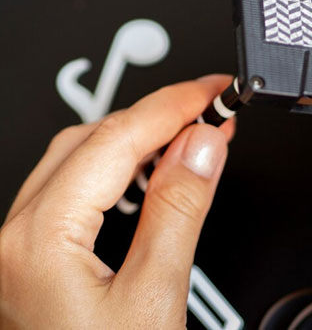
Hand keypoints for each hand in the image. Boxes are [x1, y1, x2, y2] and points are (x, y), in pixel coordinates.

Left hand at [0, 75, 234, 327]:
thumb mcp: (156, 296)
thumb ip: (179, 210)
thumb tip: (202, 146)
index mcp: (39, 239)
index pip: (117, 140)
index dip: (175, 105)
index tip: (215, 92)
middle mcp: (16, 235)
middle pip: (92, 138)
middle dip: (158, 115)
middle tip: (212, 110)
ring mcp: (19, 245)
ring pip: (80, 157)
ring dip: (139, 137)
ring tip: (191, 136)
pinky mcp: (34, 256)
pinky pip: (75, 186)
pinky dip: (121, 167)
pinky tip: (152, 172)